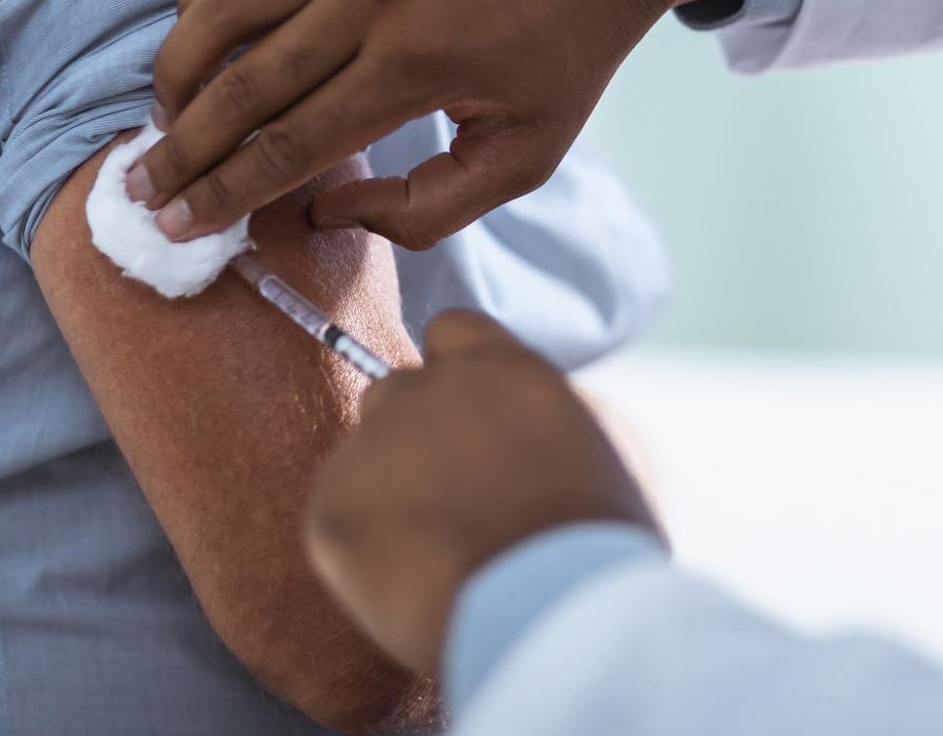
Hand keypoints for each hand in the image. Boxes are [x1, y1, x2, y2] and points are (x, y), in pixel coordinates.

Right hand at [129, 0, 754, 246]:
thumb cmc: (569, 45)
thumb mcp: (528, 150)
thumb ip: (431, 205)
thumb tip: (327, 212)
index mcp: (417, 64)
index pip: (290, 145)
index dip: (224, 195)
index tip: (178, 229)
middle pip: (241, 86)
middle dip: (182, 150)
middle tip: (139, 194)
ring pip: (223, 8)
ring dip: (176, 70)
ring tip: (161, 123)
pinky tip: (192, 39)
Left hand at [304, 311, 661, 677]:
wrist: (550, 612)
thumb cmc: (599, 539)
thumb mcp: (611, 447)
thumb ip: (559, 412)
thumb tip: (538, 416)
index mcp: (499, 366)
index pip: (451, 331)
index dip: (456, 372)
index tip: (470, 419)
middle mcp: (427, 389)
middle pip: (395, 390)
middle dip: (413, 432)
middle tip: (449, 494)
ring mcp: (372, 445)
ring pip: (362, 455)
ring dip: (386, 487)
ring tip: (433, 548)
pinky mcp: (330, 509)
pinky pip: (336, 514)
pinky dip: (363, 545)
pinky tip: (410, 577)